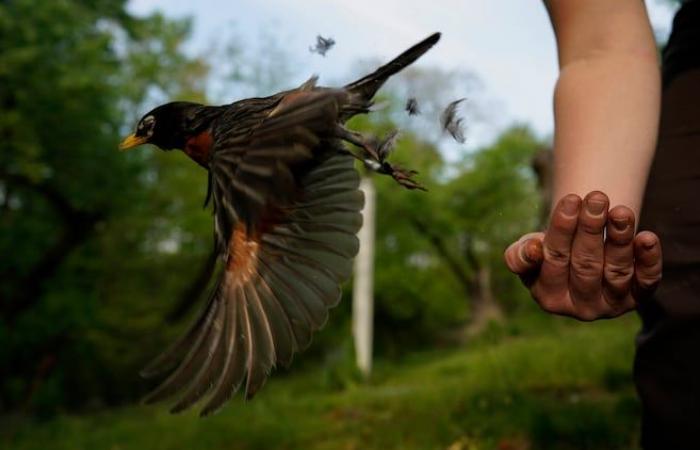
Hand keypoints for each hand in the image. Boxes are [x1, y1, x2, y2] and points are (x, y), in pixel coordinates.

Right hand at [504, 191, 661, 319]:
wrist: (580, 261)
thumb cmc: (550, 252)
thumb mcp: (527, 252)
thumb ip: (519, 255)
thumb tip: (533, 250)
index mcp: (548, 297)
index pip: (554, 260)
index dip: (562, 229)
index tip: (571, 199)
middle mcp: (580, 308)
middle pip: (585, 265)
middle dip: (591, 228)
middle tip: (597, 197)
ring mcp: (611, 305)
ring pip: (616, 272)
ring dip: (620, 239)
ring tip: (621, 211)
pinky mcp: (638, 299)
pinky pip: (646, 282)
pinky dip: (649, 260)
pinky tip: (646, 237)